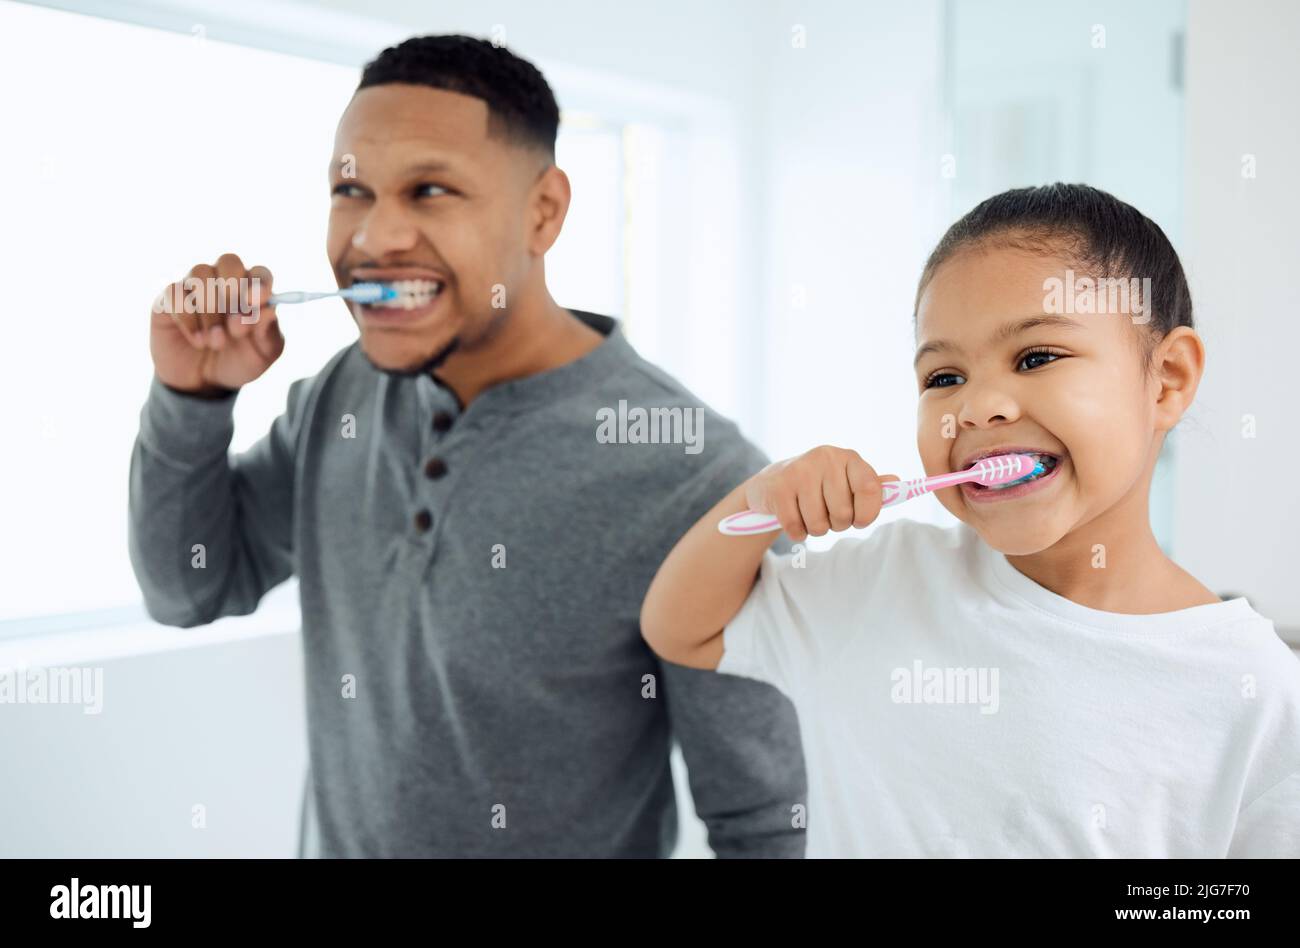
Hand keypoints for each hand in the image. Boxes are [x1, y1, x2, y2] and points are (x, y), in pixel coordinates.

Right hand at [150, 253, 284, 395]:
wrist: (203, 382)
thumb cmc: (237, 361)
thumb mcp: (262, 355)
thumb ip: (269, 333)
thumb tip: (268, 311)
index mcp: (252, 292)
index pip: (259, 273)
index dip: (260, 283)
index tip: (257, 301)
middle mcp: (224, 282)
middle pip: (229, 261)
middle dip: (233, 292)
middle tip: (235, 326)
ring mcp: (194, 287)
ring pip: (200, 273)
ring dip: (211, 310)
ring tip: (217, 342)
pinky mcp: (168, 300)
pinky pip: (175, 293)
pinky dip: (189, 319)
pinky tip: (199, 341)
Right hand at [743, 445, 897, 541]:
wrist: (772, 482)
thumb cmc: (818, 485)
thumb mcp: (845, 480)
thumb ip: (870, 485)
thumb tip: (898, 484)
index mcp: (848, 458)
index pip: (870, 489)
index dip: (868, 513)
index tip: (860, 520)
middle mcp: (825, 458)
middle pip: (843, 514)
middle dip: (836, 524)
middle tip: (827, 514)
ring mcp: (799, 471)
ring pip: (818, 524)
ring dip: (815, 529)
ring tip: (808, 514)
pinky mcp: (778, 488)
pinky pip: (796, 528)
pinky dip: (797, 532)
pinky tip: (794, 517)